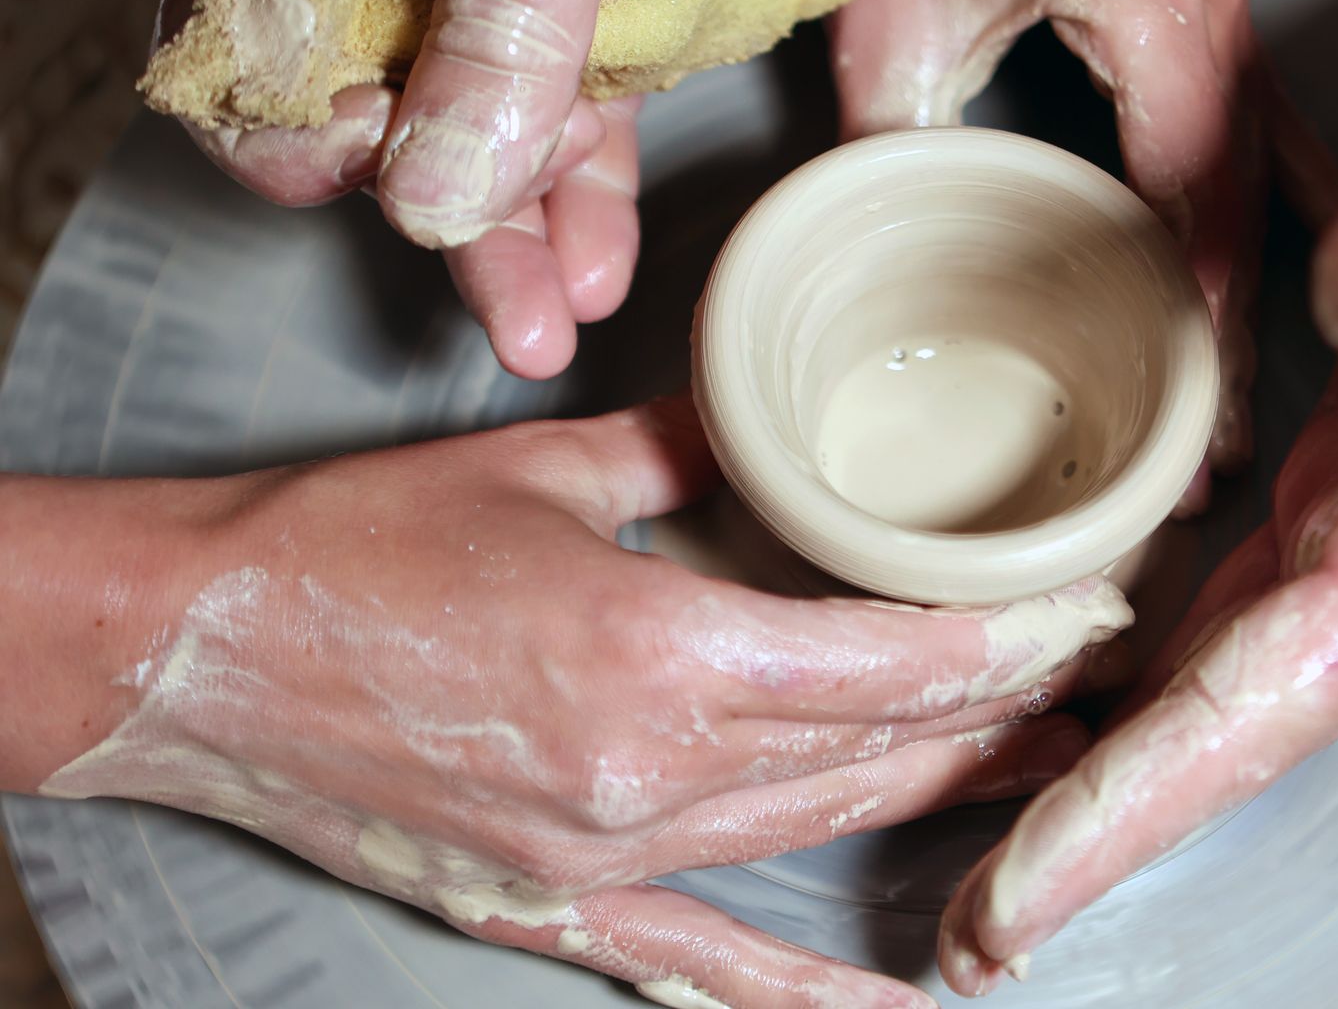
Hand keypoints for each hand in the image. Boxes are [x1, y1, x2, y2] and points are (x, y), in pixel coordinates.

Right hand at [37, 397, 1130, 1006]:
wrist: (199, 654)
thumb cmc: (358, 548)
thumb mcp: (546, 468)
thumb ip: (690, 452)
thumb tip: (774, 430)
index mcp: (653, 649)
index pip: (887, 661)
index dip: (1005, 641)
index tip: (1086, 610)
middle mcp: (647, 771)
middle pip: (876, 749)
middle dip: (1000, 710)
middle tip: (1094, 673)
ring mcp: (604, 857)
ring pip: (816, 831)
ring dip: (937, 798)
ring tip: (1036, 764)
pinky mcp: (555, 902)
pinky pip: (701, 964)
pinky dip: (800, 995)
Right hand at [160, 0, 640, 379]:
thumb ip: (499, 20)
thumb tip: (436, 193)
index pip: (234, 20)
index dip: (286, 121)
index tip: (370, 156)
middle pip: (365, 98)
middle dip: (439, 222)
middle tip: (512, 316)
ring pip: (476, 124)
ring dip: (518, 234)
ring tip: (555, 326)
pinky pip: (568, 104)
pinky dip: (584, 189)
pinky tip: (597, 270)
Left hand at [830, 0, 1312, 512]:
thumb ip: (895, 126)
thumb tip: (881, 237)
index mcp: (1158, 2)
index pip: (1204, 197)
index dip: (1208, 318)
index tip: (1206, 415)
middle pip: (1246, 195)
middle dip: (1232, 325)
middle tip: (1215, 445)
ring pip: (1249, 162)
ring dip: (1231, 275)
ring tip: (1210, 387)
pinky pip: (1229, 120)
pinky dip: (1219, 208)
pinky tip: (1201, 275)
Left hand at [932, 0, 1337, 993]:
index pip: (1258, 709)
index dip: (1134, 810)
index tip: (1025, 897)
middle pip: (1221, 739)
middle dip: (1098, 836)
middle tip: (977, 928)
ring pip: (1210, 692)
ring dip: (1107, 780)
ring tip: (1000, 861)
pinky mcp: (1334, 495)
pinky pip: (1217, 618)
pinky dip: (1137, 680)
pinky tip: (1067, 698)